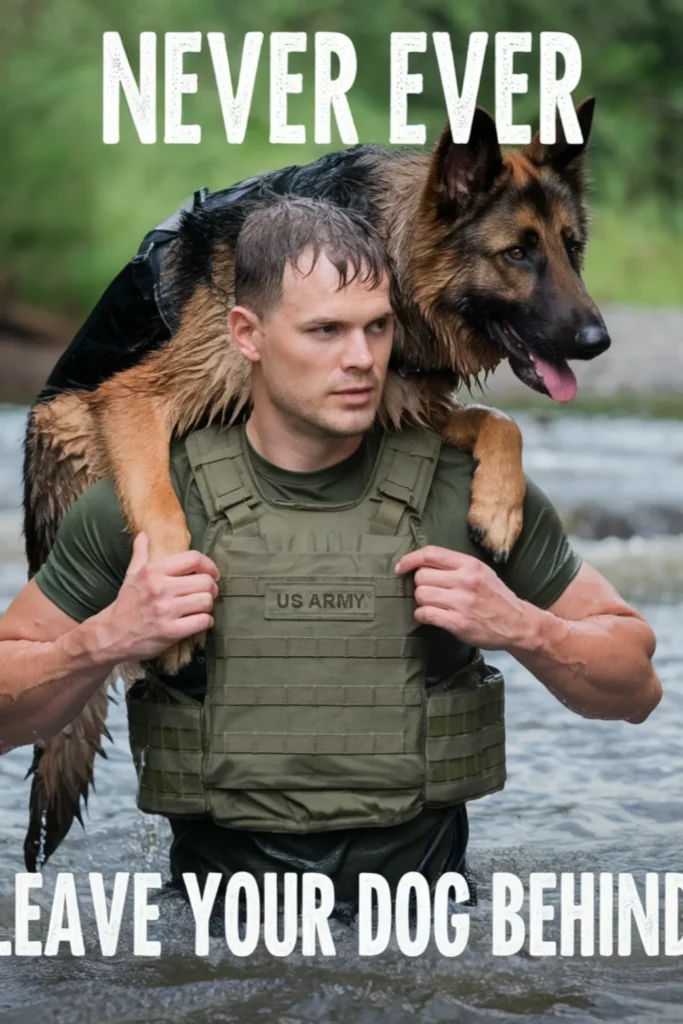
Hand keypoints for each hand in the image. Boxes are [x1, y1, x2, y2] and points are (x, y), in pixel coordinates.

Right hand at [96, 532, 219, 661]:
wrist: (110, 635)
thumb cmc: (125, 604)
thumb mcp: (131, 575)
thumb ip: (140, 553)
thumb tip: (143, 534)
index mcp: (154, 571)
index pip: (193, 558)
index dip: (209, 566)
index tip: (212, 574)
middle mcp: (161, 588)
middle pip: (205, 581)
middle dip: (211, 588)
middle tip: (208, 593)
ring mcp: (166, 610)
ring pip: (206, 601)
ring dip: (208, 606)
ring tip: (201, 607)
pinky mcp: (170, 631)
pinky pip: (202, 621)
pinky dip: (206, 621)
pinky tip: (199, 621)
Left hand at [394, 545, 536, 651]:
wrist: (518, 624)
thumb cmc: (496, 597)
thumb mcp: (481, 572)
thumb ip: (455, 566)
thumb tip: (422, 564)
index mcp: (469, 565)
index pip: (431, 553)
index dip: (410, 559)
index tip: (400, 567)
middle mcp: (465, 580)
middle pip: (421, 576)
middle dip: (420, 585)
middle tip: (430, 592)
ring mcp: (462, 602)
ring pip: (420, 595)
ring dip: (421, 602)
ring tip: (433, 605)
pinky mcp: (458, 623)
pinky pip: (425, 614)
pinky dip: (422, 616)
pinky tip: (430, 616)